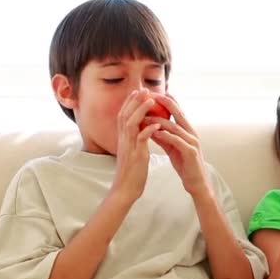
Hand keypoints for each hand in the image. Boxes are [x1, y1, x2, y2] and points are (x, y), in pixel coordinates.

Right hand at [111, 88, 161, 202]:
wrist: (126, 190)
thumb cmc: (131, 172)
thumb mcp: (132, 152)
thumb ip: (134, 140)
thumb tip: (140, 130)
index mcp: (123, 139)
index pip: (124, 115)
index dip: (130, 102)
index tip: (138, 91)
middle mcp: (123, 140)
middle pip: (125, 115)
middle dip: (134, 101)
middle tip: (143, 89)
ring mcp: (129, 148)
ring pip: (131, 124)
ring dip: (141, 111)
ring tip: (151, 101)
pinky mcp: (136, 156)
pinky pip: (141, 141)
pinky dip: (148, 131)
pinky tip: (156, 124)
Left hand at [146, 94, 210, 197]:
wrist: (196, 183)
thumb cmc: (185, 165)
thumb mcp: (171, 148)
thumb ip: (163, 136)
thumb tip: (150, 126)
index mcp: (187, 130)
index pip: (177, 111)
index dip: (167, 100)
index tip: (154, 92)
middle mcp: (191, 133)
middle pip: (178, 113)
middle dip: (164, 103)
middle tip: (150, 95)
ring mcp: (192, 142)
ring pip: (175, 126)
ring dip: (159, 120)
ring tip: (145, 115)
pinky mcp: (190, 152)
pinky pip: (176, 140)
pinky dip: (165, 135)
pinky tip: (154, 132)